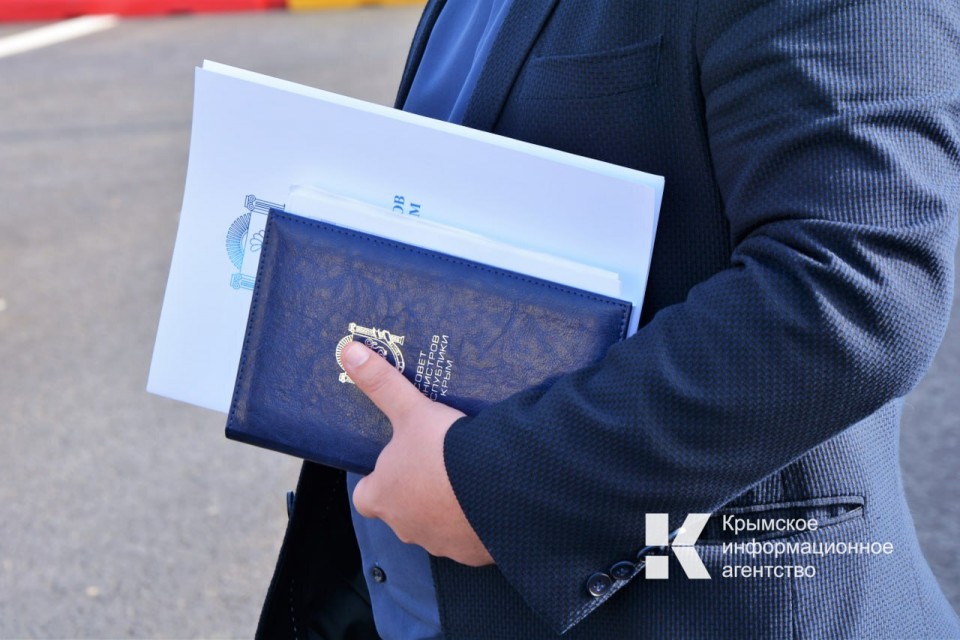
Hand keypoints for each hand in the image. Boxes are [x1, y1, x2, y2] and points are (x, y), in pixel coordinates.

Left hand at [341, 341, 493, 566]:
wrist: (498, 488)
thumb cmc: (443, 453)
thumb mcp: (410, 411)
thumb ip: (382, 385)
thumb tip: (349, 352)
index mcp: (382, 497)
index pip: (365, 495)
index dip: (376, 480)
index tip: (394, 463)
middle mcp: (404, 526)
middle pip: (400, 511)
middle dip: (415, 492)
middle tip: (436, 464)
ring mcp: (438, 543)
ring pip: (435, 525)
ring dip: (445, 507)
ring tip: (465, 477)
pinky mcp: (471, 553)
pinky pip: (467, 538)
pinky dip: (473, 521)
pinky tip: (488, 497)